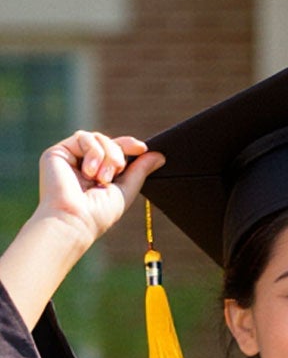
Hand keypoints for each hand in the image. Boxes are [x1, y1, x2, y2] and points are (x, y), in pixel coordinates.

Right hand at [34, 132, 159, 250]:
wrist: (75, 219)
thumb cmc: (99, 213)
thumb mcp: (126, 190)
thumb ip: (140, 171)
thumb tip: (159, 155)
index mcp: (98, 172)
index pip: (115, 150)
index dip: (129, 145)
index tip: (142, 148)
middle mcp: (83, 163)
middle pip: (108, 141)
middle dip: (118, 154)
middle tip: (115, 174)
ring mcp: (70, 157)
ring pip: (97, 137)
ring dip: (107, 155)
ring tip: (102, 178)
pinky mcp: (57, 152)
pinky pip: (83, 137)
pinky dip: (93, 152)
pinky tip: (89, 172)